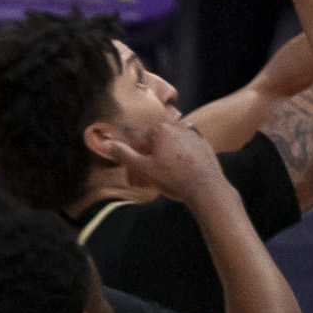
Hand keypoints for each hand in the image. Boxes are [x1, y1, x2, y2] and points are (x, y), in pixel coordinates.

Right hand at [110, 111, 227, 204]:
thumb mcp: (144, 168)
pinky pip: (187, 147)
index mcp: (160, 129)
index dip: (136, 154)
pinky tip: (183, 169)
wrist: (207, 187)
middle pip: (156, 139)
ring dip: (166, 154)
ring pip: (172, 142)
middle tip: (154, 173)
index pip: (139, 138)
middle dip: (151, 153)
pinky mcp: (204, 143)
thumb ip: (124, 154)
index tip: (137, 169)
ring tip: (169, 173)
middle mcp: (177, 125)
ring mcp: (193, 133)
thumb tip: (106, 143)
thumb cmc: (173, 178)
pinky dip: (182, 155)